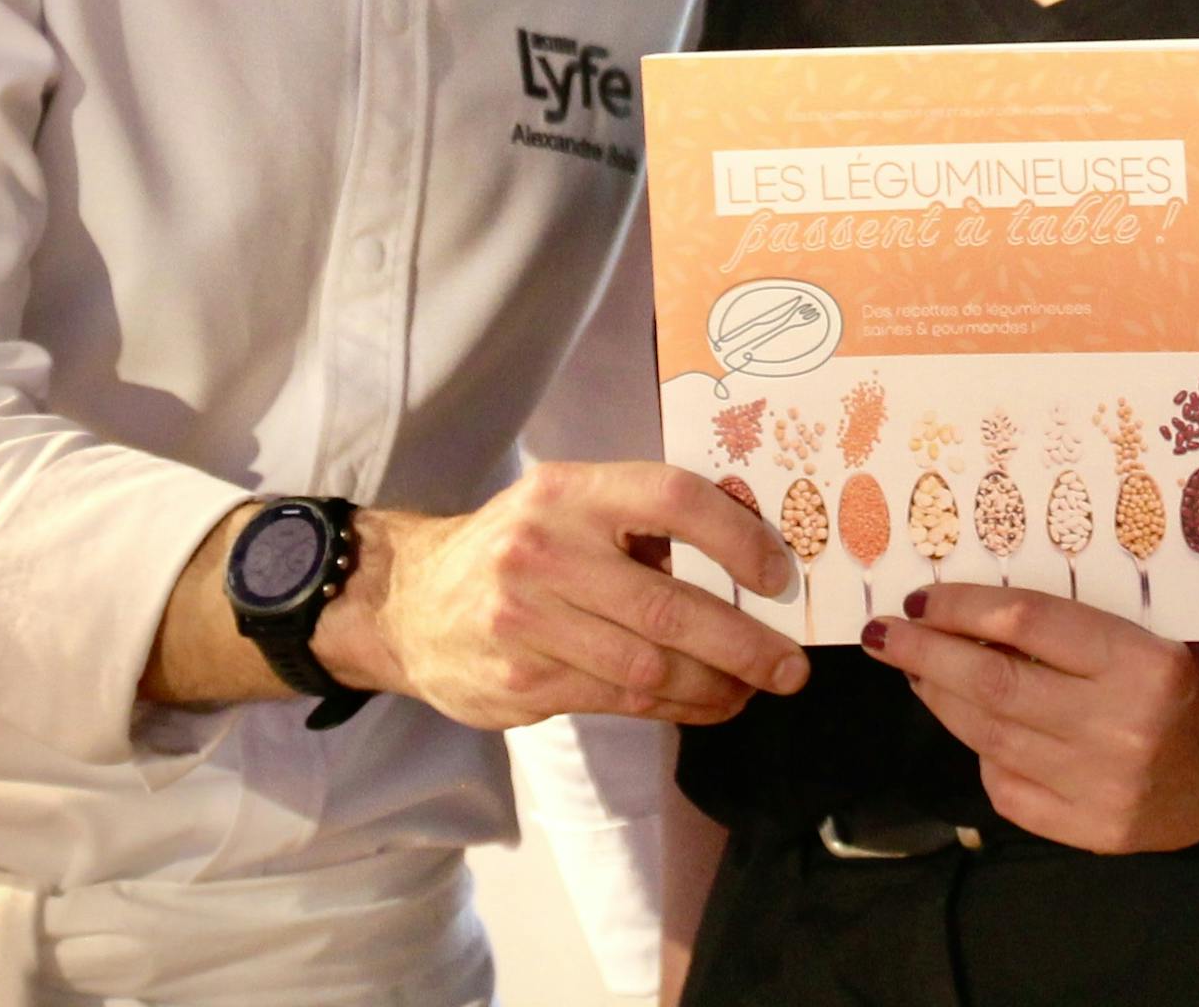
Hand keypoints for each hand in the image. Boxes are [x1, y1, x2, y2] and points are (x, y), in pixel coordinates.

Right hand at [330, 461, 809, 730]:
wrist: (407, 603)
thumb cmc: (515, 547)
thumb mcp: (566, 503)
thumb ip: (639, 519)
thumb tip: (749, 554)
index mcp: (568, 492)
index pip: (672, 499)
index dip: (737, 536)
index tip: (779, 575)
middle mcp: (544, 552)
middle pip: (668, 605)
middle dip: (744, 642)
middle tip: (792, 665)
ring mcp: (527, 623)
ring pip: (648, 667)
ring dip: (716, 686)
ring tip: (756, 688)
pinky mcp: (521, 682)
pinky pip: (619, 700)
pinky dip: (676, 708)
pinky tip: (709, 705)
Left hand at [866, 584, 1198, 852]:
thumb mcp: (1159, 629)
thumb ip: (1082, 624)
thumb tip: (979, 607)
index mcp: (1144, 663)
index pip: (1028, 623)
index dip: (964, 607)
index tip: (921, 596)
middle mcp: (1119, 728)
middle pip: (991, 685)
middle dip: (925, 654)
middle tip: (883, 632)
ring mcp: (1101, 788)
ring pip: (988, 737)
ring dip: (940, 699)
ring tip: (916, 668)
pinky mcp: (1092, 832)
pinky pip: (1008, 788)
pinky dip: (982, 751)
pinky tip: (974, 724)